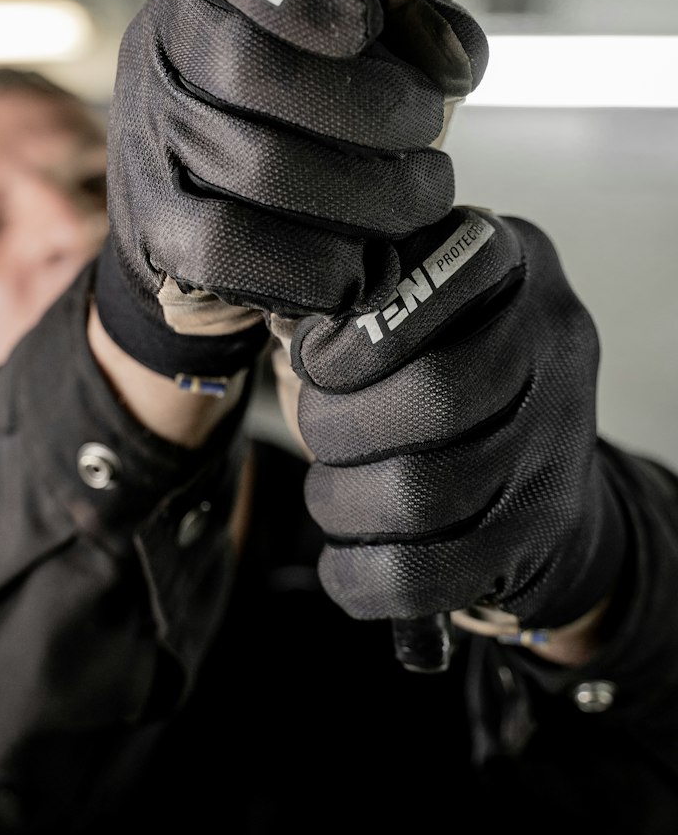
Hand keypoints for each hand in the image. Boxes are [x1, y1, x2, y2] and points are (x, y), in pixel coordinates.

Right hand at [94, 0, 486, 380]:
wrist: (199, 212)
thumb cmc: (298, 112)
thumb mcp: (358, 45)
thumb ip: (421, 30)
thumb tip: (451, 60)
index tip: (366, 20)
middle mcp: (162, 47)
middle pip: (248, 64)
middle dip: (369, 105)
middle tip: (429, 128)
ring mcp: (150, 140)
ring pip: (255, 165)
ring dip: (369, 191)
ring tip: (420, 196)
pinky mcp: (155, 229)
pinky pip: (235, 251)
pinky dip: (318, 264)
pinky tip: (361, 262)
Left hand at [293, 209, 625, 629]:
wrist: (537, 483)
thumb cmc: (439, 372)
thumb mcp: (406, 304)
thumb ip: (351, 290)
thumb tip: (278, 303)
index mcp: (512, 261)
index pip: (433, 287)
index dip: (353, 336)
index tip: (311, 359)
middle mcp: (553, 346)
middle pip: (434, 396)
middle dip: (339, 424)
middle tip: (316, 431)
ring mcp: (556, 446)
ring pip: (424, 492)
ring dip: (341, 501)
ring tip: (328, 493)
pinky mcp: (538, 537)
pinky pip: (427, 573)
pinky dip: (362, 573)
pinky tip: (345, 558)